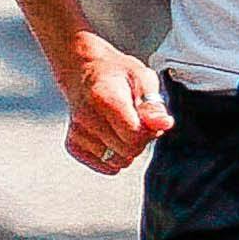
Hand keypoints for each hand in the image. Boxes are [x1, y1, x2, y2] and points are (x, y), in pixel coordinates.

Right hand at [57, 37, 172, 173]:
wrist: (83, 72)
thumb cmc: (116, 74)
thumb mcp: (142, 77)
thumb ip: (153, 104)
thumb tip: (164, 124)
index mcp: (104, 97)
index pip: (134, 135)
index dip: (148, 131)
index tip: (146, 118)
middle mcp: (86, 117)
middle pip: (127, 151)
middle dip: (139, 141)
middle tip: (136, 121)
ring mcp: (77, 133)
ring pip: (116, 162)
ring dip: (127, 150)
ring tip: (122, 127)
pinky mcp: (74, 146)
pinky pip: (106, 167)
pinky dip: (114, 156)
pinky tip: (110, 136)